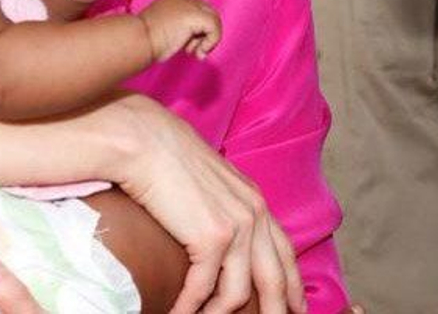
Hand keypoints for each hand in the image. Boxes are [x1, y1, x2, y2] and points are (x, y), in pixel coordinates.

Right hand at [109, 96, 303, 313]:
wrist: (143, 140)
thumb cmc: (164, 155)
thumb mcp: (208, 181)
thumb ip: (221, 206)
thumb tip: (212, 230)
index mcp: (255, 200)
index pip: (284, 252)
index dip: (292, 285)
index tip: (294, 308)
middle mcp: (254, 214)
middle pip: (275, 280)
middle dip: (275, 311)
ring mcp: (237, 227)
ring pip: (237, 293)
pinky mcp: (211, 238)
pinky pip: (203, 289)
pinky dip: (189, 308)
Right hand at [138, 0, 221, 60]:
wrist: (135, 41)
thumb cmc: (144, 42)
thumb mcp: (164, 30)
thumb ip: (180, 29)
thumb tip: (198, 39)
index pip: (199, 12)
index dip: (197, 32)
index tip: (186, 48)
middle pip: (209, 15)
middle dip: (204, 36)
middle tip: (191, 51)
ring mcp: (189, 4)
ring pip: (214, 22)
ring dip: (207, 41)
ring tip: (192, 52)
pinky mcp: (195, 14)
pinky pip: (216, 28)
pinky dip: (210, 43)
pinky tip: (198, 53)